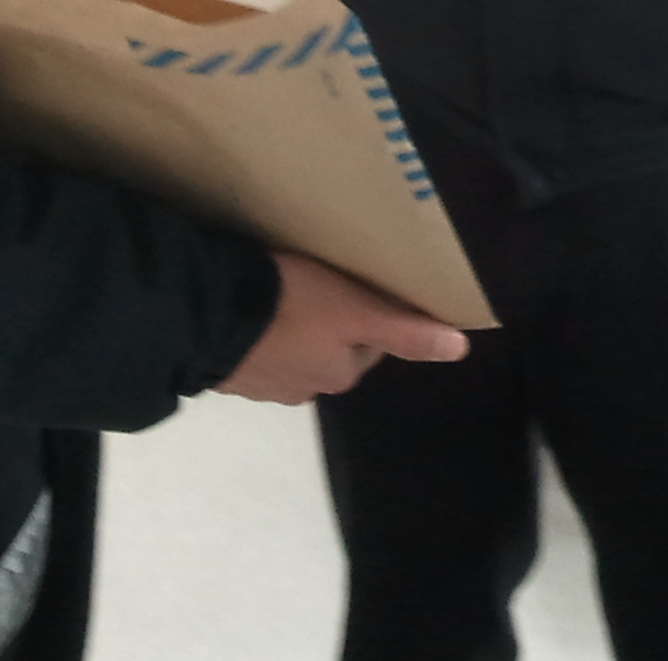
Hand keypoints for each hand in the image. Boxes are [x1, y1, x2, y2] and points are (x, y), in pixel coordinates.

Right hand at [216, 252, 469, 404]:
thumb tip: (459, 349)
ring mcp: (262, 384)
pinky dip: (256, 331)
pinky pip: (254, 348)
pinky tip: (248, 305)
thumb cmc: (291, 308)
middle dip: (328, 321)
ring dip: (290, 327)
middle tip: (317, 279)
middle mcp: (304, 390)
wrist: (208, 318)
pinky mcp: (227, 372)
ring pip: (292, 350)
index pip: (368, 343)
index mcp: (338, 375)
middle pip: (330, 349)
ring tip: (280, 288)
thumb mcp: (355, 309)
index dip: (367, 310)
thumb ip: (404, 330)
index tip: (355, 281)